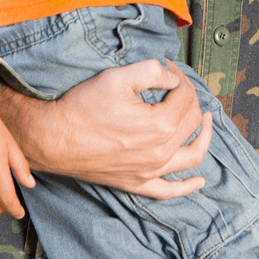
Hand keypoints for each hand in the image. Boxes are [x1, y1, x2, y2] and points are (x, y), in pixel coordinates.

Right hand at [0, 59, 211, 198]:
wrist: (51, 138)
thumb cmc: (82, 107)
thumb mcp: (118, 77)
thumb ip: (153, 71)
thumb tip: (173, 77)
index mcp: (161, 125)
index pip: (185, 95)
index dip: (179, 77)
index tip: (167, 68)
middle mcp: (161, 152)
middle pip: (191, 120)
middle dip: (189, 97)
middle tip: (176, 84)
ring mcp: (149, 171)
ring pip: (191, 156)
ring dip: (204, 136)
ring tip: (207, 120)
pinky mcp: (135, 183)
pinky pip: (168, 191)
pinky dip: (187, 187)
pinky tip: (199, 181)